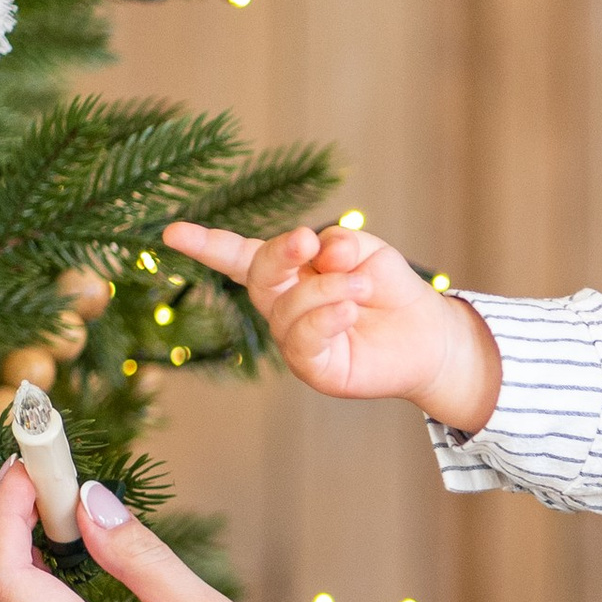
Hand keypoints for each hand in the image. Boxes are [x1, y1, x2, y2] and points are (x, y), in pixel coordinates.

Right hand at [164, 219, 501, 431]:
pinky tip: (349, 310)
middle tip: (307, 242)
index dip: (206, 245)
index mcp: (289, 273)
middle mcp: (283, 307)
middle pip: (258, 277)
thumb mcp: (366, 253)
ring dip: (325, 289)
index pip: (239, 257)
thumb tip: (318, 249)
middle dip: (278, 255)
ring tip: (361, 288)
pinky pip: (304, 341)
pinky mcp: (315, 369)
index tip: (171, 232)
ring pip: (287, 308)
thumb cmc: (390, 289)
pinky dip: (325, 318)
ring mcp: (295, 341)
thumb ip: (339, 245)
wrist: (431, 334)